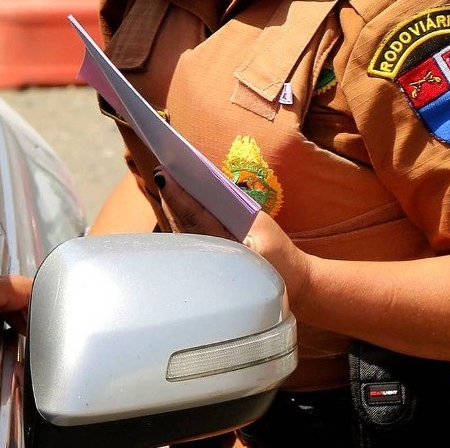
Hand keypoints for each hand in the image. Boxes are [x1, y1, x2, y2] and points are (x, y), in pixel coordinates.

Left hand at [155, 168, 309, 305]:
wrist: (288, 278)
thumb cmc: (275, 248)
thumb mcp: (261, 222)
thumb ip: (235, 205)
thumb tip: (205, 181)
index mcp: (229, 251)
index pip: (197, 219)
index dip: (178, 197)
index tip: (163, 176)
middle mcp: (212, 260)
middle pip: (183, 224)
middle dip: (171, 197)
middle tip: (160, 171)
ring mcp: (205, 264)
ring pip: (181, 231)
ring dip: (171, 206)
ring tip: (164, 180)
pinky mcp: (204, 264)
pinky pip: (186, 238)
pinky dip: (178, 218)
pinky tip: (172, 202)